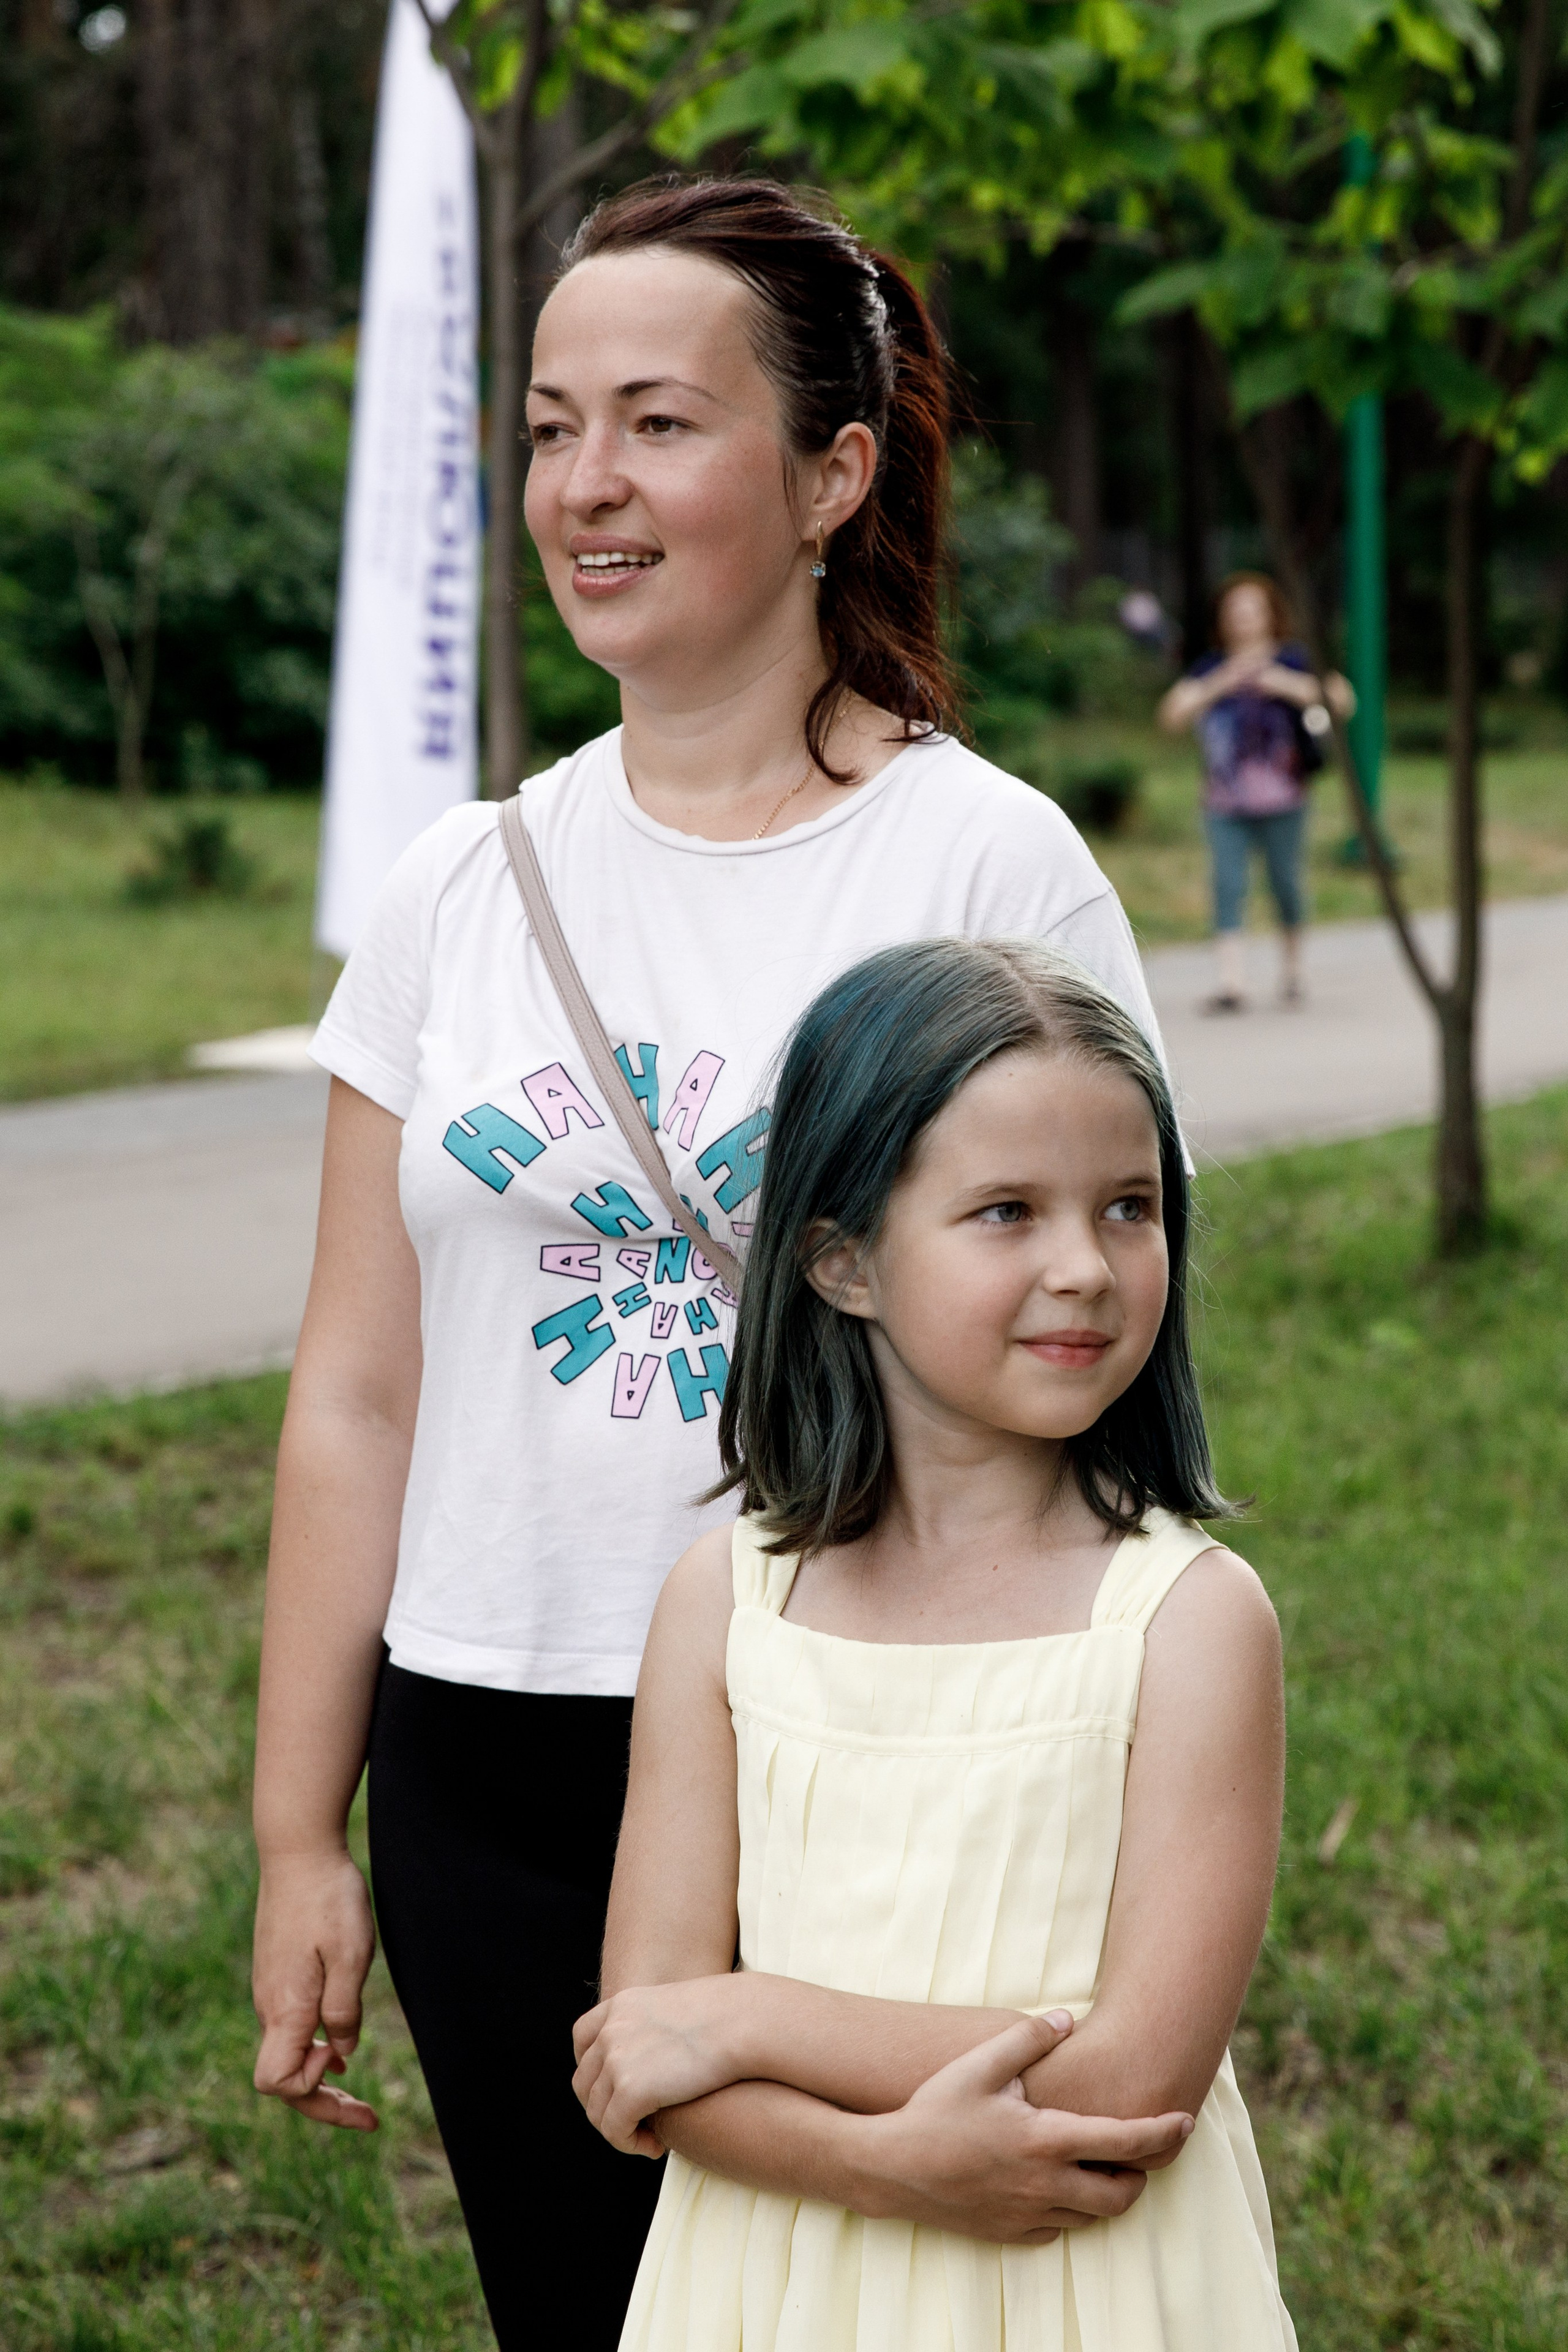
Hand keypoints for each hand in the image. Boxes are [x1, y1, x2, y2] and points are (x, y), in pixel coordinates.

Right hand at [252, 1849, 378, 2130]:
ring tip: (356, 2090)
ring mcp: (270, 1992)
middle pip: (284, 2080)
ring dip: (320, 2078)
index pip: (277, 2084)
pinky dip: (313, 2049)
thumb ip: (344, 2011)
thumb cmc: (328, 1900)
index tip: (343, 2068)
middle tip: (370, 2118)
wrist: (297, 1852)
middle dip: (324, 2106)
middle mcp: (270, 2007)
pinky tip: (338, 2046)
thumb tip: (342, 2054)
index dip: (311, 2091)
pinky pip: (289, 2030)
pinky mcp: (277, 1976)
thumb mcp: (351, 1956)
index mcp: (285, 2008)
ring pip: (287, 2055)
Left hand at [574, 1976, 746, 2155]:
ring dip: (619, 2131)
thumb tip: (649, 2062)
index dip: (592, 2070)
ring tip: (648, 2138)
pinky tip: (656, 2147)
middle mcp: (611, 2030)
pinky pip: (614, 2131)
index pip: (582, 2039)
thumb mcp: (675, 2009)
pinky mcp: (630, 2090)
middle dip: (604, 2107)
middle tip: (634, 2123)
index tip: (613, 2089)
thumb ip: (652, 2029)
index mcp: (621, 2004)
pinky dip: (630, 2144)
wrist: (744, 2021)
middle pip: (585, 2082)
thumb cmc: (728, 2017)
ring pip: (597, 2112)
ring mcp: (617, 2059)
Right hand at [851, 2013, 1192, 2242]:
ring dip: (1104, 2195)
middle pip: (1120, 2195)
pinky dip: (1068, 2211)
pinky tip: (1053, 2185)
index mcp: (1044, 2140)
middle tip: (1136, 2153)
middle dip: (1139, 2176)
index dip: (1161, 2131)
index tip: (1185, 2121)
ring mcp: (1027, 2214)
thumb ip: (1028, 2039)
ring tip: (1099, 2167)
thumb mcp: (980, 2063)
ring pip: (1091, 2218)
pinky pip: (1056, 2229)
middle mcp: (1044, 2184)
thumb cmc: (936, 2110)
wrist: (891, 2168)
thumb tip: (1067, 2020)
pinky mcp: (1009, 2234)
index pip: (1123, 2140)